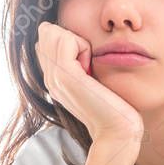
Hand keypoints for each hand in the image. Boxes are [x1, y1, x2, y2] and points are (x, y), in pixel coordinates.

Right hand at [34, 22, 143, 152]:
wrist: (116, 132)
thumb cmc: (114, 108)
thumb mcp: (94, 81)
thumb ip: (82, 64)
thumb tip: (78, 41)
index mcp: (54, 79)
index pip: (46, 39)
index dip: (68, 40)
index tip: (86, 63)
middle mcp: (49, 78)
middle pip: (47, 32)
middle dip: (70, 37)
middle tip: (88, 64)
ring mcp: (54, 77)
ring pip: (54, 32)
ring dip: (78, 42)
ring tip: (89, 68)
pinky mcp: (65, 75)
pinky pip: (66, 39)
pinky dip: (83, 46)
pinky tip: (91, 70)